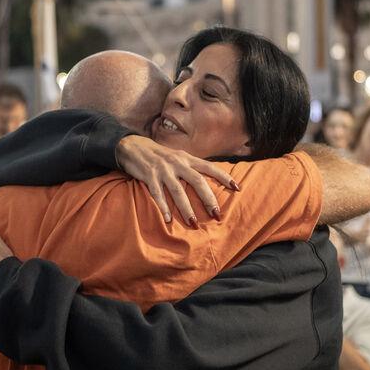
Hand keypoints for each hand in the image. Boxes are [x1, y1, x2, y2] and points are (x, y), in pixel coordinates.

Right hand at [115, 135, 237, 224]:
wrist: (133, 146)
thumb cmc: (159, 155)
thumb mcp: (178, 157)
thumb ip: (191, 167)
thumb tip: (209, 181)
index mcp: (187, 158)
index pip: (209, 167)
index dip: (224, 177)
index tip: (237, 188)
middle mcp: (177, 163)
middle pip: (197, 181)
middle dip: (208, 199)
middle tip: (217, 214)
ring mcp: (163, 170)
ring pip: (178, 190)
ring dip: (186, 208)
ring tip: (193, 223)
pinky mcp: (149, 176)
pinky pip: (157, 194)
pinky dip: (163, 207)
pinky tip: (168, 220)